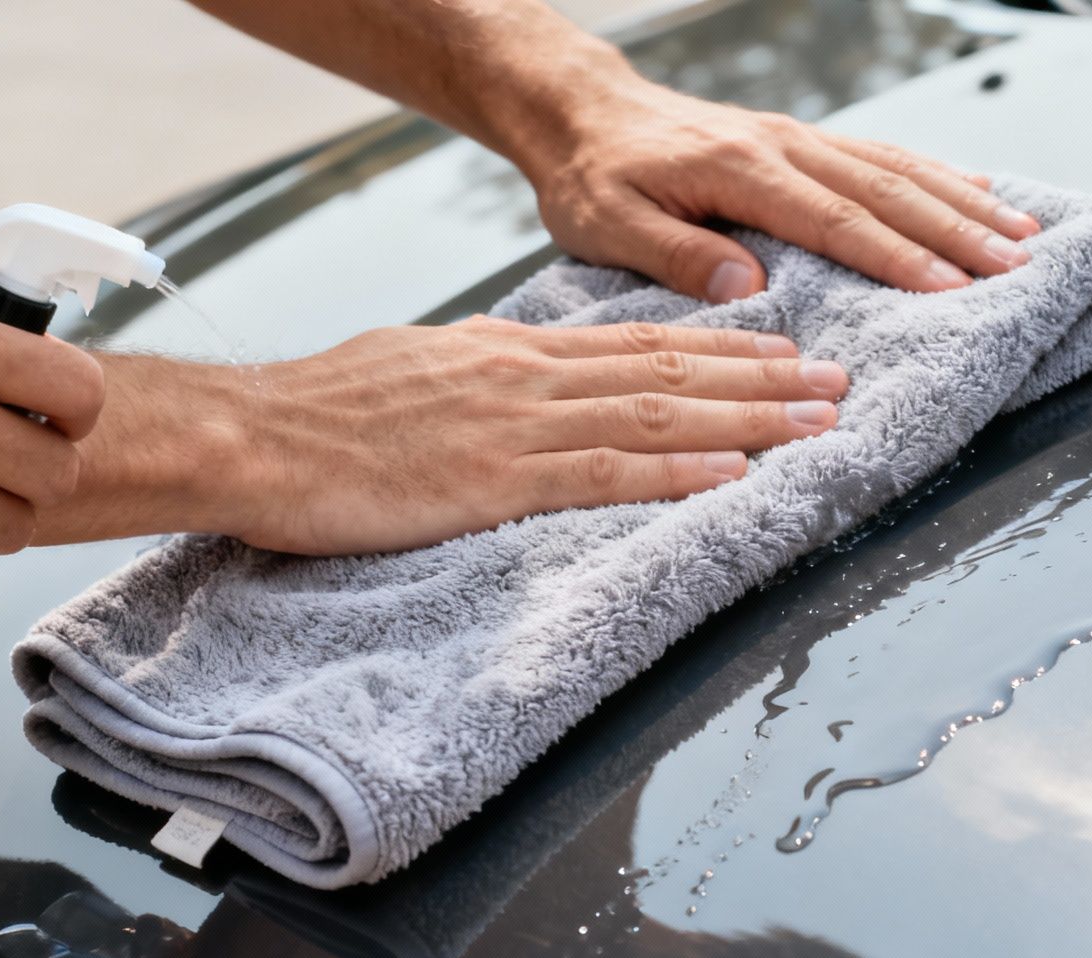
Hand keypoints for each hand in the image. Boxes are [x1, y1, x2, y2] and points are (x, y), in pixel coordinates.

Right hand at [217, 319, 845, 554]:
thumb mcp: (419, 369)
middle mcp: (529, 376)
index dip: (723, 348)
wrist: (254, 436)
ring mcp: (517, 426)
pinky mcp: (495, 480)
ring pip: (658, 414)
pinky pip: (604, 473)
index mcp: (511, 352)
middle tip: (837, 383)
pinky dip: (675, 471)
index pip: (639, 344)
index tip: (783, 351)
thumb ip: (488, 376)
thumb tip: (531, 382)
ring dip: (747, 420)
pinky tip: (729, 473)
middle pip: (670, 372)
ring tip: (817, 424)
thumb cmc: (324, 414)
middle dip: (764, 379)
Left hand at [514, 77, 1042, 301]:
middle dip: (957, 229)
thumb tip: (744, 285)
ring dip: (964, 202)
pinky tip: (982, 194)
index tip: (950, 287)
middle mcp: (782, 144)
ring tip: (1024, 234)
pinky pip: (884, 157)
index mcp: (739, 168)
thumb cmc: (592, 176)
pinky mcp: (803, 143)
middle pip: (886, 189)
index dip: (895, 256)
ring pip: (897, 167)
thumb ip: (671, 254)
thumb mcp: (604, 223)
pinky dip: (938, 177)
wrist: (582, 112)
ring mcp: (799, 138)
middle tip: (1016, 264)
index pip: (833, 219)